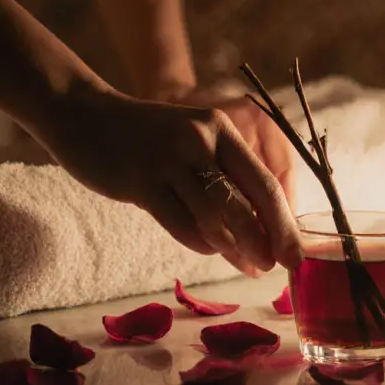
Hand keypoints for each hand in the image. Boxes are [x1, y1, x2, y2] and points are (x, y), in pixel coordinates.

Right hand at [34, 83, 302, 276]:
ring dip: (236, 249)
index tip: (297, 251)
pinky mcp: (141, 183)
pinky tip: (211, 250)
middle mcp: (200, 140)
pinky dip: (201, 243)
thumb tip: (264, 228)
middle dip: (268, 240)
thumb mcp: (193, 142)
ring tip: (249, 266)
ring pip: (216, 217)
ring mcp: (170, 161)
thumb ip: (225, 176)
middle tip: (278, 267)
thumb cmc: (150, 140)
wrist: (86, 116)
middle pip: (247, 200)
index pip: (264, 180)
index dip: (285, 221)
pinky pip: (182, 225)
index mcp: (220, 129)